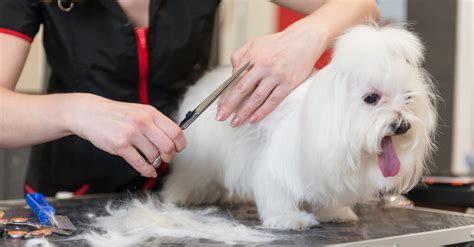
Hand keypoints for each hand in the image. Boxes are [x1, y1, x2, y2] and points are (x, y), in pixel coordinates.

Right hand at [68, 94, 185, 176]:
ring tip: (152, 161)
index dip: (180, 144)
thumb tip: (174, 139)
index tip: (178, 149)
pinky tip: (148, 171)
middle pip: (168, 146)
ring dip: (155, 162)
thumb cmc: (117, 114)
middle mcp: (143, 122)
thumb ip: (156, 123)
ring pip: (154, 156)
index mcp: (151, 113)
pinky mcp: (120, 145)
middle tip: (166, 158)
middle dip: (169, 156)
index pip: (176, 131)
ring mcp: (131, 134)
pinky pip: (139, 163)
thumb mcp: (140, 111)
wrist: (90, 113)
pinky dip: (146, 170)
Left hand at [216, 17, 328, 126]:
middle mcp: (263, 66)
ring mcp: (276, 75)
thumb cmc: (278, 43)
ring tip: (236, 122)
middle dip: (230, 105)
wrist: (304, 39)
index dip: (226, 94)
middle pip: (242, 89)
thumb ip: (240, 55)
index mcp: (252, 56)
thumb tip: (231, 74)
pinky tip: (254, 119)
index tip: (220, 106)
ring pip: (256, 98)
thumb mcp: (255, 42)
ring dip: (244, 112)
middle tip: (221, 117)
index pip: (235, 78)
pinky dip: (262, 111)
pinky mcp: (288, 83)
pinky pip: (273, 100)